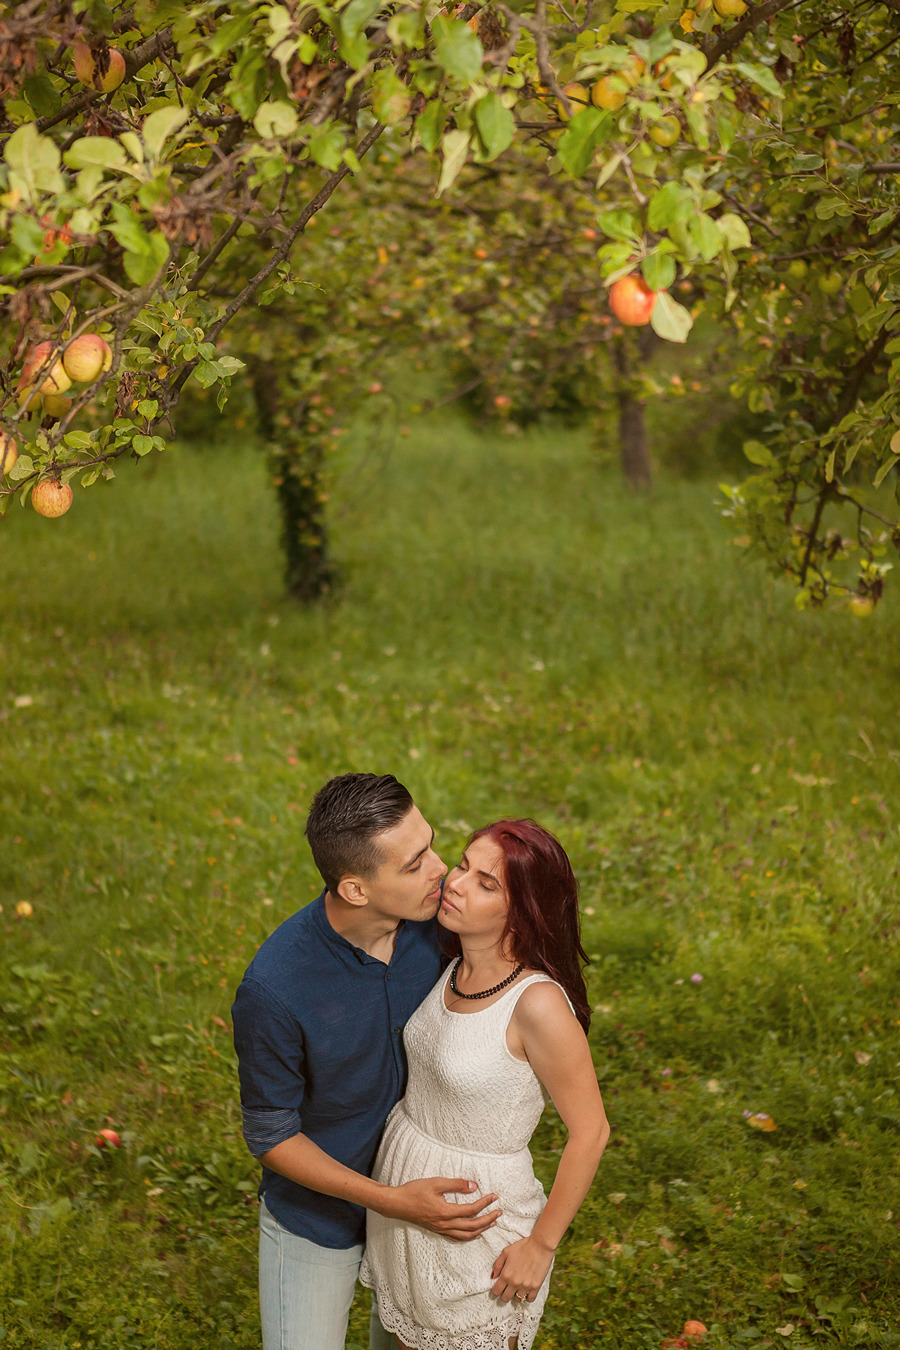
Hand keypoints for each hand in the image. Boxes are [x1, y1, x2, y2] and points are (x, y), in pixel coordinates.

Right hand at [382, 1177, 500, 1241]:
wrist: (398, 1204)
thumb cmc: (415, 1191)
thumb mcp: (435, 1183)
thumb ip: (456, 1184)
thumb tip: (473, 1186)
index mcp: (446, 1212)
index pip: (471, 1210)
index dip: (485, 1203)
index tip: (494, 1197)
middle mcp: (445, 1224)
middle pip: (472, 1226)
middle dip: (487, 1219)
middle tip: (498, 1212)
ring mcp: (441, 1229)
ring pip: (466, 1235)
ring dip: (481, 1229)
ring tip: (491, 1223)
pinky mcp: (437, 1230)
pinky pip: (456, 1238)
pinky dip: (468, 1237)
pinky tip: (474, 1234)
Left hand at [490, 1235, 553, 1302]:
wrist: (540, 1246)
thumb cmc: (523, 1247)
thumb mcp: (506, 1252)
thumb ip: (497, 1265)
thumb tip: (493, 1276)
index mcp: (506, 1274)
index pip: (496, 1291)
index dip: (496, 1290)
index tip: (498, 1288)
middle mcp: (514, 1282)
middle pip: (505, 1298)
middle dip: (505, 1294)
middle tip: (507, 1289)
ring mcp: (525, 1286)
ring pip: (517, 1299)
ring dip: (516, 1295)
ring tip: (518, 1288)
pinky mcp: (535, 1287)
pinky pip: (530, 1299)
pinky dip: (528, 1297)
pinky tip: (527, 1291)